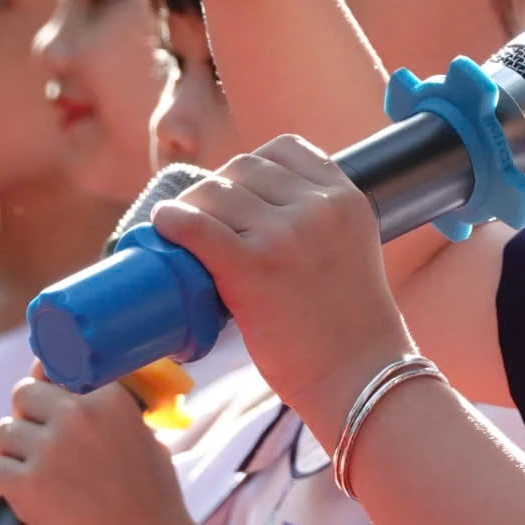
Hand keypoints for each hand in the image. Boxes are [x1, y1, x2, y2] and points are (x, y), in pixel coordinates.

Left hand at [0, 375, 202, 524]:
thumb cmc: (153, 499)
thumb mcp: (145, 437)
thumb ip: (113, 414)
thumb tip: (82, 400)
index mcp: (109, 398)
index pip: (59, 370)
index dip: (50, 385)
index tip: (48, 398)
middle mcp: (76, 416)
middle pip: (23, 394)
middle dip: (26, 414)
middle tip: (37, 438)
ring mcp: (48, 451)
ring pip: (2, 431)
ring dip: (12, 449)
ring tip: (30, 469)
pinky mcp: (25, 487)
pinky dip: (1, 479)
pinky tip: (19, 490)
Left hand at [150, 137, 408, 435]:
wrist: (360, 374)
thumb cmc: (351, 324)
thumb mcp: (352, 249)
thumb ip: (319, 223)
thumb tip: (254, 213)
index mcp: (347, 198)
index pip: (285, 149)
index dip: (253, 168)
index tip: (241, 195)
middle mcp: (320, 207)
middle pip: (243, 168)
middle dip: (219, 190)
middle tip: (209, 224)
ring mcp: (287, 234)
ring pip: (215, 191)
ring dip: (193, 208)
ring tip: (187, 237)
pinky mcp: (255, 268)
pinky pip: (196, 226)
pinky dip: (173, 222)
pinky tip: (165, 229)